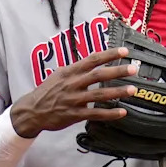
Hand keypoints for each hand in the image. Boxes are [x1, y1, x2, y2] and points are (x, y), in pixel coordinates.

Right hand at [10, 47, 137, 137]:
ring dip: (117, 92)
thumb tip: (93, 62)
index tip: (124, 51)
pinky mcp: (74, 115)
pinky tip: (122, 112)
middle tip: (133, 68)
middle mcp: (73, 84)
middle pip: (98, 75)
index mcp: (70, 72)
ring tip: (132, 90)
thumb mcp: (59, 75)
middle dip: (117, 71)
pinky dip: (109, 113)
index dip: (109, 54)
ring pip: (99, 95)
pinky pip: (95, 114)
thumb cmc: (47, 91)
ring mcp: (74, 100)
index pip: (92, 59)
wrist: (32, 111)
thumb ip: (77, 69)